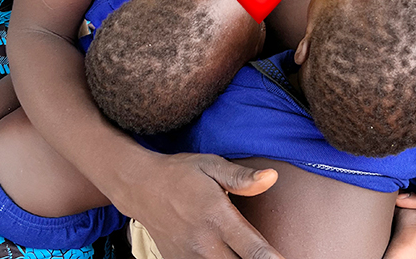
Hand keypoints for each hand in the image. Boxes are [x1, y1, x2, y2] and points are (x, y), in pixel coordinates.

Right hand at [124, 153, 284, 258]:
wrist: (141, 187)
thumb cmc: (182, 173)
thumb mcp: (212, 165)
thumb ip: (242, 177)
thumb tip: (272, 176)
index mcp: (218, 218)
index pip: (254, 250)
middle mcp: (204, 244)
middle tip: (273, 257)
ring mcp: (189, 258)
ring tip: (254, 256)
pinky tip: (227, 255)